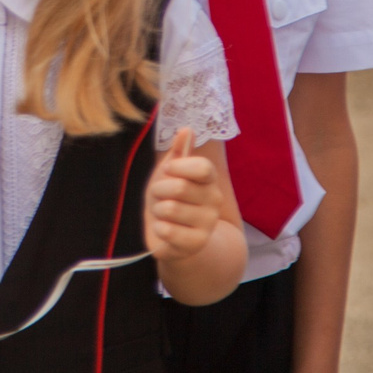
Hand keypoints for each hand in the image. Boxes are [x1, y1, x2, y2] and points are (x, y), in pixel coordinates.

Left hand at [145, 128, 223, 263]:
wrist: (170, 236)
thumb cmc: (168, 198)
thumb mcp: (169, 173)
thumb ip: (178, 152)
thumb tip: (187, 129)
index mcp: (209, 180)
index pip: (202, 167)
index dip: (178, 167)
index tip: (168, 171)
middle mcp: (215, 200)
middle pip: (179, 187)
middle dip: (159, 190)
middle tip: (159, 196)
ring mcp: (208, 223)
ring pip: (170, 209)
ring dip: (157, 210)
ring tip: (163, 214)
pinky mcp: (197, 243)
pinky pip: (167, 230)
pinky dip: (158, 228)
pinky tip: (164, 230)